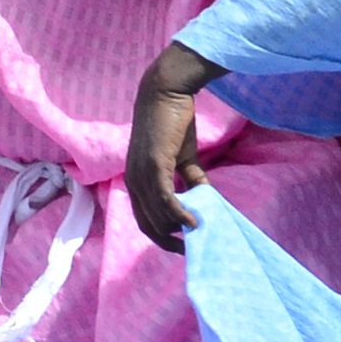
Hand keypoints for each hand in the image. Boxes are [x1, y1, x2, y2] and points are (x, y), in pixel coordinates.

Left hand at [123, 41, 221, 253]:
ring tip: (199, 233)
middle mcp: (134, 181)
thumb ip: (192, 179)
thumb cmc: (174, 123)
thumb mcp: (184, 157)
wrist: (166, 94)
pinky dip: (179, 213)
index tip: (181, 246)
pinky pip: (164, 199)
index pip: (144, 219)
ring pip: (157, 214)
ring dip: (178, 228)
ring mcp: (141, 174)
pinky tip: (194, 221)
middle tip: (192, 247)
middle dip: (169, 239)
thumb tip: (206, 198)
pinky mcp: (153, 166)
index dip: (161, 236)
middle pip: (149, 224)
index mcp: (137, 181)